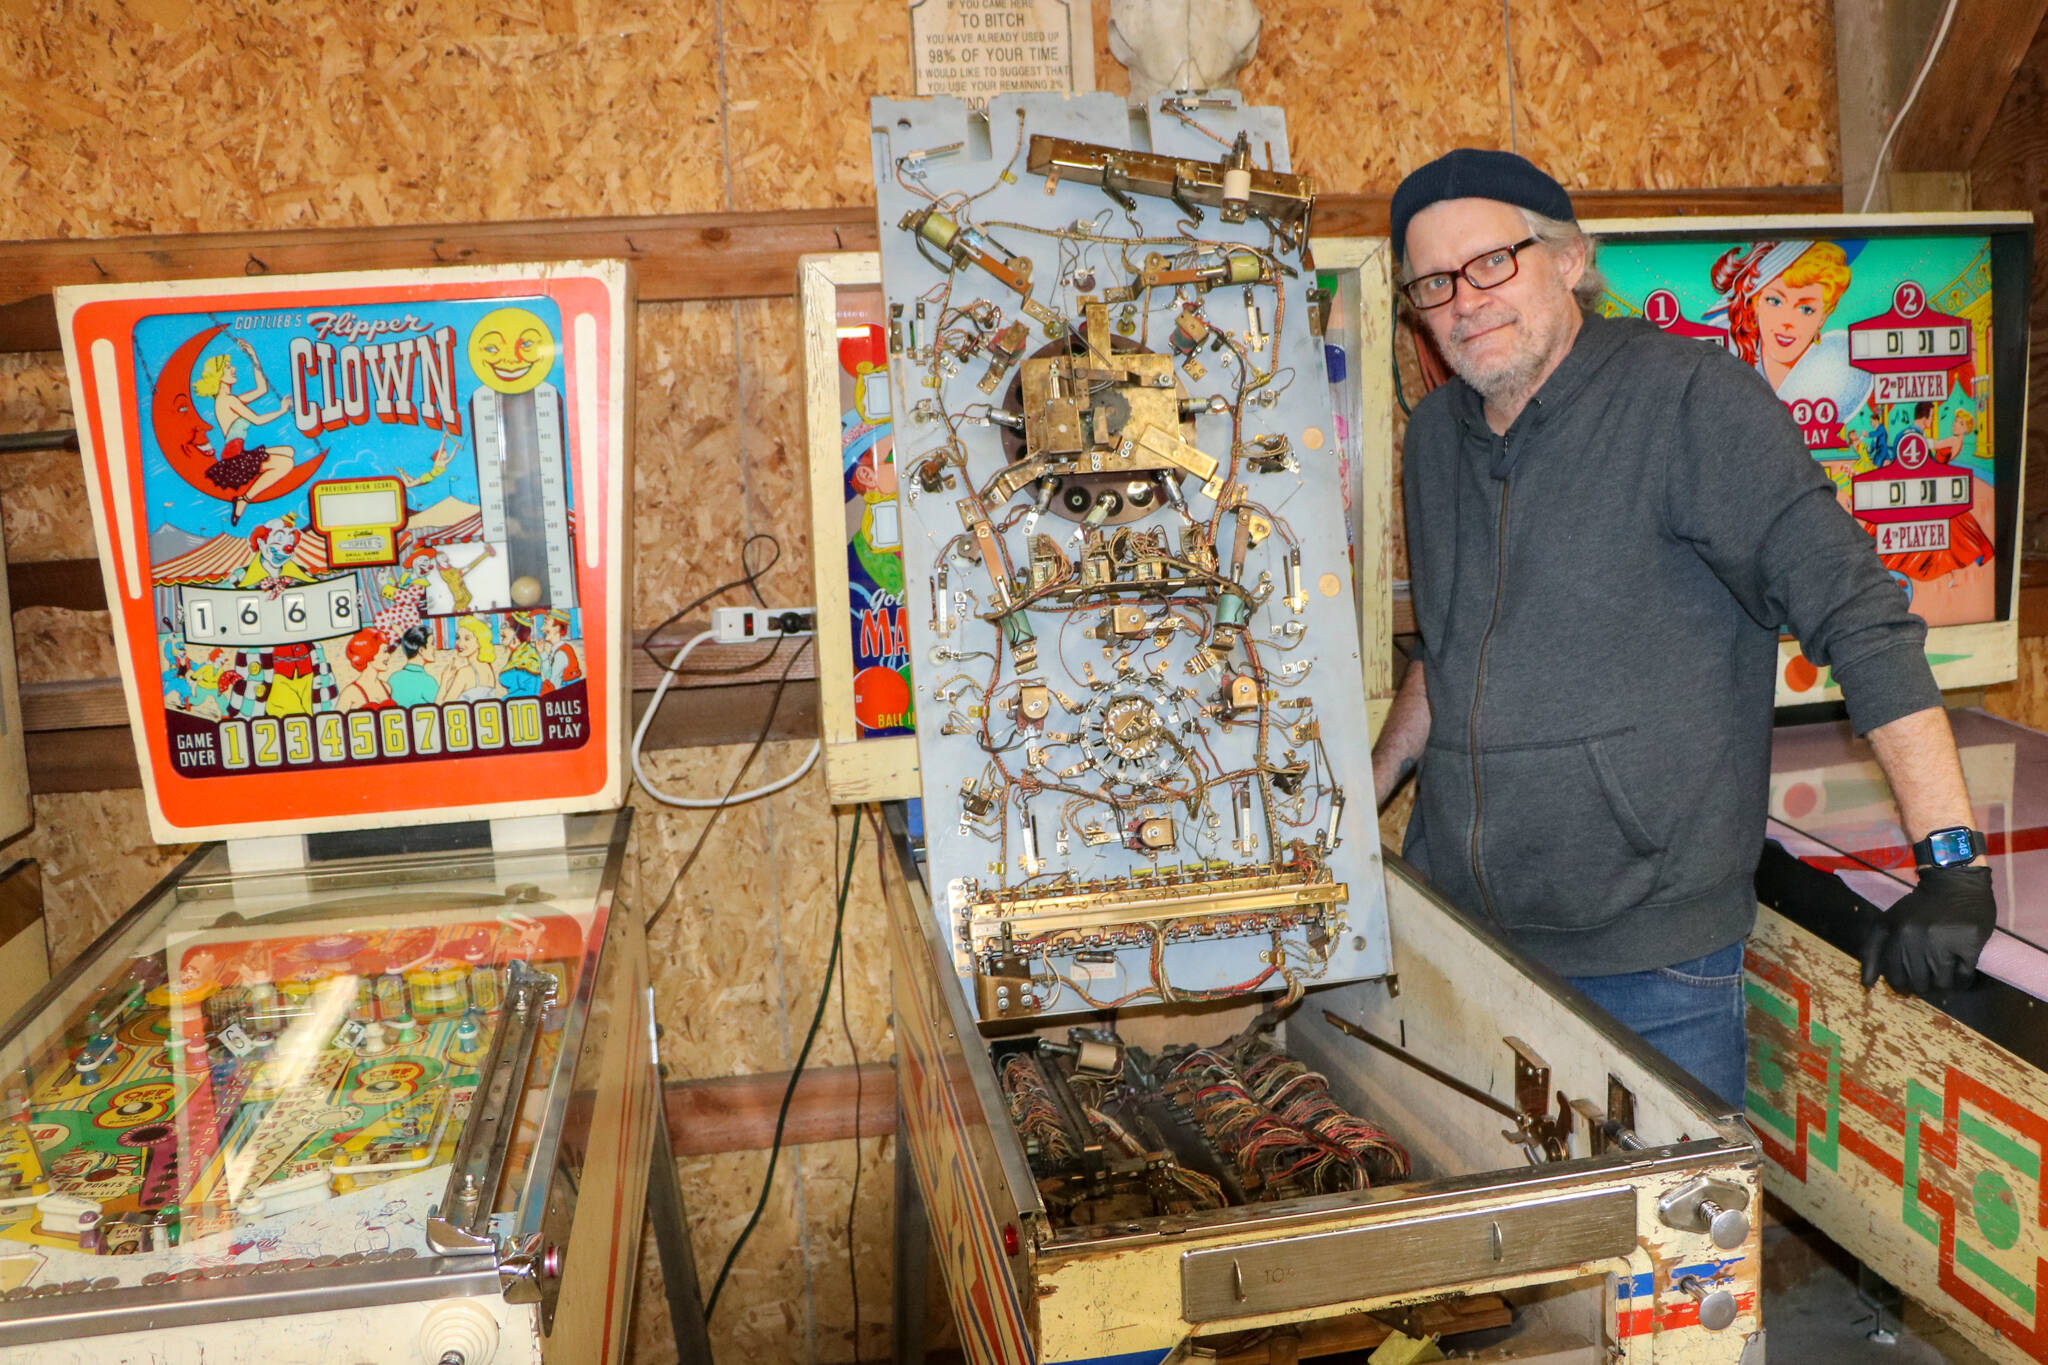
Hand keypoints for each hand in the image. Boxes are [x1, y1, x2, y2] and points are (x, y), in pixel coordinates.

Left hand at [1859, 865, 1994, 994]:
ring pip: (1942, 984)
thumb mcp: (1887, 922)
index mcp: (1896, 933)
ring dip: (1943, 985)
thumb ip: (1871, 951)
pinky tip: (1959, 972)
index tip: (1908, 984)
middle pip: (1919, 984)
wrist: (1954, 883)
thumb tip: (1866, 984)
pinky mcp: (1969, 944)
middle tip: (1928, 978)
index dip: (1901, 985)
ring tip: (1944, 975)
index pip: (1894, 976)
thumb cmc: (1918, 907)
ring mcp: (1945, 942)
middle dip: (1923, 986)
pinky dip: (1962, 980)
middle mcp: (1917, 938)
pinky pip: (1963, 977)